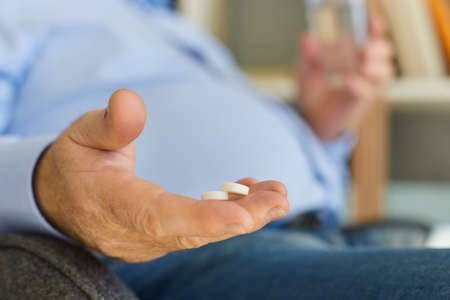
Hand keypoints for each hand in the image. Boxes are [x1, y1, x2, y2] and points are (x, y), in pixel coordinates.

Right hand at [33, 89, 288, 262]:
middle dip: (239, 219)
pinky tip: (252, 195)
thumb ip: (109, 124)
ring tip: (277, 196)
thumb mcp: (83, 134)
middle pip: (191, 232)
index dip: (201, 220)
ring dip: (243, 216)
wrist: (64, 197)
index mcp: (111, 205)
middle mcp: (132, 234)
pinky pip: (199, 230)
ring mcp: (148, 241)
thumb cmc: (76, 161)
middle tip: (278, 200)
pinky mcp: (160, 238)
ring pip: (201, 234)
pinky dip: (229, 214)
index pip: (157, 218)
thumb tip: (130, 101)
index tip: (243, 219)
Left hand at [297, 16, 393, 139]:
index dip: (375, 27)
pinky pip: (367, 92)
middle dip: (377, 48)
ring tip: (362, 66)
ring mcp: (366, 84)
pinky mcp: (361, 101)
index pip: (370, 34)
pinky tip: (349, 82)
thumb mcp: (306, 70)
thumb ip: (308, 54)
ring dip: (375, 66)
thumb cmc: (312, 91)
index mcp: (353, 53)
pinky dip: (360, 86)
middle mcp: (365, 66)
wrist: (311, 118)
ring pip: (385, 71)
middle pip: (385, 50)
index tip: (373, 23)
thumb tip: (306, 37)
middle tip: (363, 51)